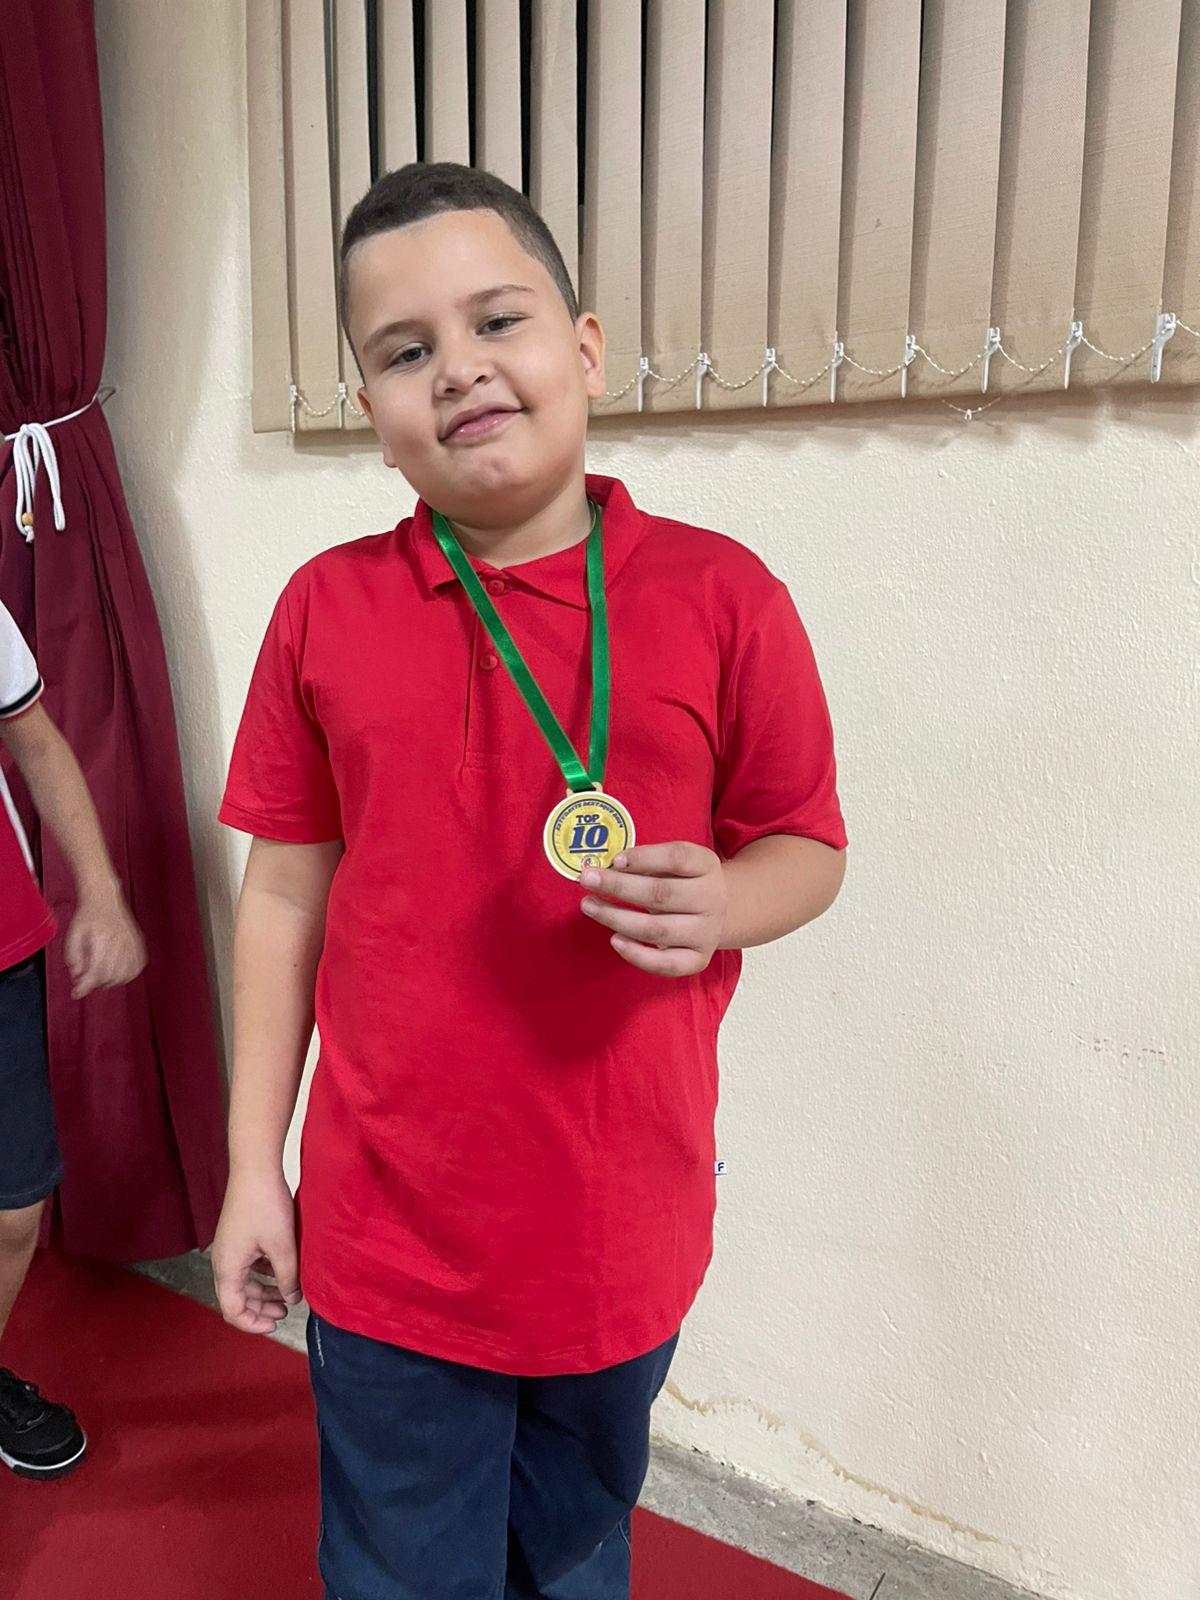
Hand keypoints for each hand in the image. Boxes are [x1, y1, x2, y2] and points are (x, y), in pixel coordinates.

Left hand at [64, 886, 146, 999]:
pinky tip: (117, 972)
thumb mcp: (73, 934)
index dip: (86, 985)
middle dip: (96, 983)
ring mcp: (132, 942)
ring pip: (125, 974)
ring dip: (111, 981)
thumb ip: (73, 956)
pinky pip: (137, 967)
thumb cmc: (88, 915)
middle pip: (111, 975)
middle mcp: (120, 940)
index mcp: (103, 937)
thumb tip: (77, 975)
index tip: (77, 993)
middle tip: (86, 981)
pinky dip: (128, 975)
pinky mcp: (138, 943)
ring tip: (100, 976)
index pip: (97, 970)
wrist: (104, 898)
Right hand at [212, 1167, 301, 1333]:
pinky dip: (263, 1274)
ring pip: (244, 1282)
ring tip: (288, 1294)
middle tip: (286, 1311)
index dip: (253, 1324)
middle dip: (261, 1309)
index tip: (276, 1325)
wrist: (255, 1168)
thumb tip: (293, 1299)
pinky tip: (283, 1271)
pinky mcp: (239, 1237)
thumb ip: (287, 1277)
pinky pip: (248, 1266)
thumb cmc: (265, 1205)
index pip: (233, 1310)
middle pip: (237, 1298)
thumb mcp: (282, 1246)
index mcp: (227, 1268)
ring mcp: (230, 1248)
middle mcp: (223, 1261)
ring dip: (263, 1291)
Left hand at [580, 842, 727, 976]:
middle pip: (661, 894)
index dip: (644, 858)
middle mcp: (712, 899)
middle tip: (587, 880)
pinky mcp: (698, 959)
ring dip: (617, 918)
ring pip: (657, 929)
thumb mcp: (673, 863)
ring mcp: (707, 932)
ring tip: (589, 906)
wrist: (718, 912)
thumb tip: (608, 869)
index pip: (677, 858)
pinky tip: (615, 940)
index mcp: (706, 866)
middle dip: (619, 887)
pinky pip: (666, 964)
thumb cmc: (683, 881)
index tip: (614, 860)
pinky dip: (637, 955)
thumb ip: (646, 862)